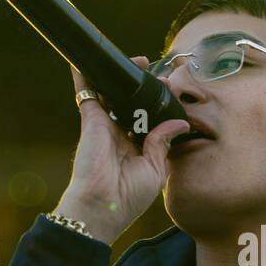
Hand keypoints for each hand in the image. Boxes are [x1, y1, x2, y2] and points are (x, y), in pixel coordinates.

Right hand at [54, 59, 189, 244]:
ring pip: (112, 94)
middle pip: (132, 103)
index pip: (149, 120)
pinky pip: (87, 93)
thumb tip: (180, 124)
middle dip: (145, 87)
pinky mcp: (92, 120)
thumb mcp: (155, 170)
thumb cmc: (129, 196)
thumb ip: (163, 143)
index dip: (159, 106)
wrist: (103, 205)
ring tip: (137, 61)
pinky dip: (85, 76)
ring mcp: (105, 125)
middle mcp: (121, 134)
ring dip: (121, 77)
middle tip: (160, 75)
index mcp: (137, 148)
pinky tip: (86, 60)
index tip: (172, 93)